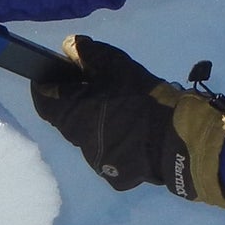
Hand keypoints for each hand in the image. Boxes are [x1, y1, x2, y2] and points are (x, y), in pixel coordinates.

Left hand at [27, 36, 224, 206]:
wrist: (181, 142)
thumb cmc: (145, 98)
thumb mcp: (117, 65)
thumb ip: (88, 53)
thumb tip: (68, 46)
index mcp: (72, 115)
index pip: (43, 98)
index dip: (47, 83)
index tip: (58, 72)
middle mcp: (78, 142)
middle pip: (67, 118)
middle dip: (77, 101)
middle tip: (98, 86)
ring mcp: (97, 162)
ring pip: (88, 137)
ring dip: (96, 122)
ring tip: (122, 109)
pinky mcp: (116, 177)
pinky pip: (108, 154)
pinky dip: (115, 141)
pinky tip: (134, 132)